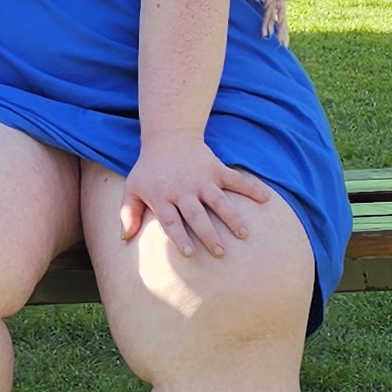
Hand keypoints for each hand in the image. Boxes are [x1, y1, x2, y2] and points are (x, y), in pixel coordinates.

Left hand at [120, 132, 274, 262]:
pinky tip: (267, 199)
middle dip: (208, 233)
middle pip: (197, 215)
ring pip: (219, 201)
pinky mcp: (216, 169)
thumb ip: (127, 213)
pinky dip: (252, 189)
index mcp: (162, 197)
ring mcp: (202, 179)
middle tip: (220, 252)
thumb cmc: (149, 169)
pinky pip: (236, 180)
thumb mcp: (132, 188)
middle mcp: (183, 189)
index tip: (189, 254)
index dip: (179, 237)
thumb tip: (124, 238)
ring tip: (243, 234)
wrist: (168, 137)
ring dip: (232, 217)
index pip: (171, 221)